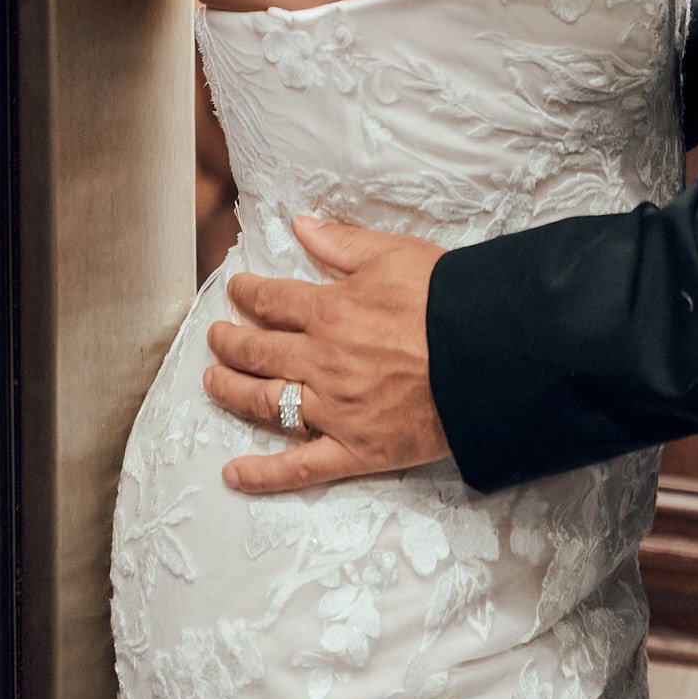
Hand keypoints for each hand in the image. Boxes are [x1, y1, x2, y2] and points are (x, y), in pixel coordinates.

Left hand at [203, 217, 448, 492]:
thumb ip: (342, 242)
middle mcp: (320, 362)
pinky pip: (300, 467)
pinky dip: (263, 474)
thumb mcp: (394, 253)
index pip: (273, 301)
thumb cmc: (445, 300)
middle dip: (230, 342)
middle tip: (216, 336)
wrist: (484, 355)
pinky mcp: (353, 450)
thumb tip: (301, 224)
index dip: (248, 294)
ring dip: (231, 392)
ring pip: (265, 403)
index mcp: (329, 312)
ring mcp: (332, 410)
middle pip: (258, 352)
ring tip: (212, 383)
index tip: (236, 290)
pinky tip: (234, 474)